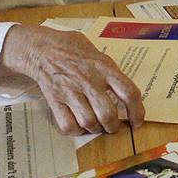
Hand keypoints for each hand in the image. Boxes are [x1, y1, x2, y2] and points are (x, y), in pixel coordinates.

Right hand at [0, 25, 144, 135]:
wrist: (41, 47)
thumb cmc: (71, 47)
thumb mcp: (97, 52)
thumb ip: (111, 70)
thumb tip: (125, 90)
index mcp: (104, 67)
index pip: (129, 92)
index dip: (137, 112)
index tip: (137, 122)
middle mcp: (89, 80)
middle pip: (108, 114)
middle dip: (113, 126)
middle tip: (113, 126)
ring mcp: (70, 91)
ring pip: (89, 122)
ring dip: (96, 129)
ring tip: (97, 126)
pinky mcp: (55, 100)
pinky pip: (68, 125)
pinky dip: (76, 130)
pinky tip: (79, 125)